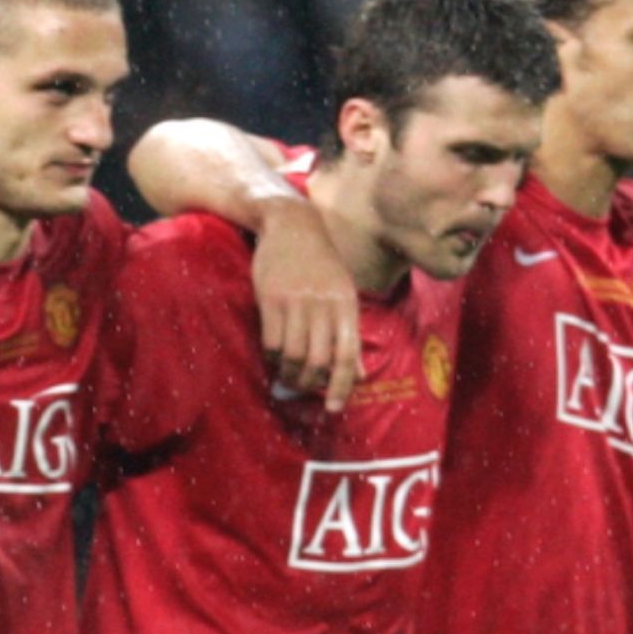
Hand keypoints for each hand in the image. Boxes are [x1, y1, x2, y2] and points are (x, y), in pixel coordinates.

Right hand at [250, 196, 359, 408]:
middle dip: (310, 384)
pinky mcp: (271, 298)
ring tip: (287, 378)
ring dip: (289, 374)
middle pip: (319, 360)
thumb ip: (351, 335)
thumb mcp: (343, 295)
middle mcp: (324, 305)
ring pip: (293, 354)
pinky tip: (274, 357)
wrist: (292, 225)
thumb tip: (361, 375)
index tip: (335, 408)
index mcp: (346, 305)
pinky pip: (272, 340)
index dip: (343, 386)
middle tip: (303, 391)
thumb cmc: (321, 265)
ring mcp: (296, 301)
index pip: (347, 355)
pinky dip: (273, 357)